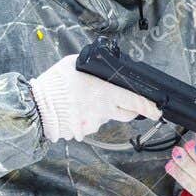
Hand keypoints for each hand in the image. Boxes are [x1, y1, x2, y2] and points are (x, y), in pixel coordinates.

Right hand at [28, 55, 159, 141]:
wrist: (36, 107)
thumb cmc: (56, 84)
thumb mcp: (75, 64)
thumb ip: (94, 68)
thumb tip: (104, 68)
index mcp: (105, 94)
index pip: (135, 102)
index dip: (149, 107)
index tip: (158, 110)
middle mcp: (103, 112)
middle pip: (127, 114)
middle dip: (132, 109)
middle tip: (127, 102)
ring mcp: (93, 124)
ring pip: (107, 117)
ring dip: (103, 110)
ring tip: (84, 99)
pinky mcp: (83, 132)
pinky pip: (91, 123)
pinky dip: (88, 116)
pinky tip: (76, 108)